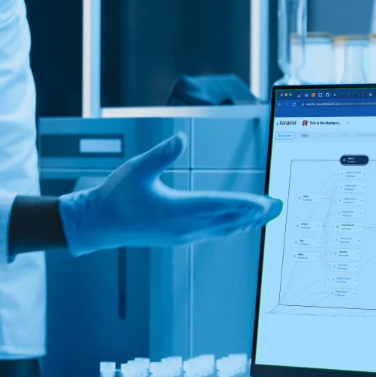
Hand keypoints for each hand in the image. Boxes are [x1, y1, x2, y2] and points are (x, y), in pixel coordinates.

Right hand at [58, 133, 282, 255]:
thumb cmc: (115, 196)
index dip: (244, 203)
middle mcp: (183, 228)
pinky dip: (229, 226)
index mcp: (176, 211)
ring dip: (244, 221)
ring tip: (264, 215)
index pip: (218, 205)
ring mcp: (182, 236)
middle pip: (227, 220)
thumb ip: (161, 154)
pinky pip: (212, 232)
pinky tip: (236, 222)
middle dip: (254, 213)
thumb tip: (180, 138)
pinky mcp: (178, 238)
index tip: (264, 202)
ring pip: (222, 229)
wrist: (99, 224)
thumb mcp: (136, 169)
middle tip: (277, 207)